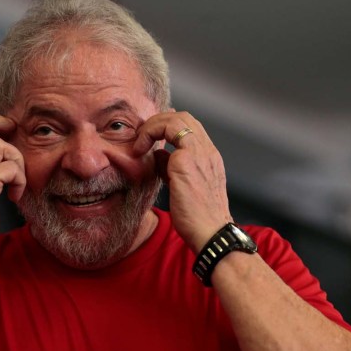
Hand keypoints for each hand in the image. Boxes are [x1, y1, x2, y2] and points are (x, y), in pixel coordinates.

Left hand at [134, 111, 232, 252]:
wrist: (211, 234)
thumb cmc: (198, 217)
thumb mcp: (183, 186)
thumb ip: (171, 167)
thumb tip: (157, 154)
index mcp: (209, 157)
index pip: (191, 126)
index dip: (167, 124)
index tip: (150, 136)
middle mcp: (207, 151)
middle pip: (184, 116)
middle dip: (158, 121)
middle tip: (141, 136)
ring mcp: (198, 154)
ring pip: (176, 119)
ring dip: (153, 125)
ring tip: (139, 141)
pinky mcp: (185, 162)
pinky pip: (167, 134)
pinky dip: (150, 136)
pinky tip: (139, 151)